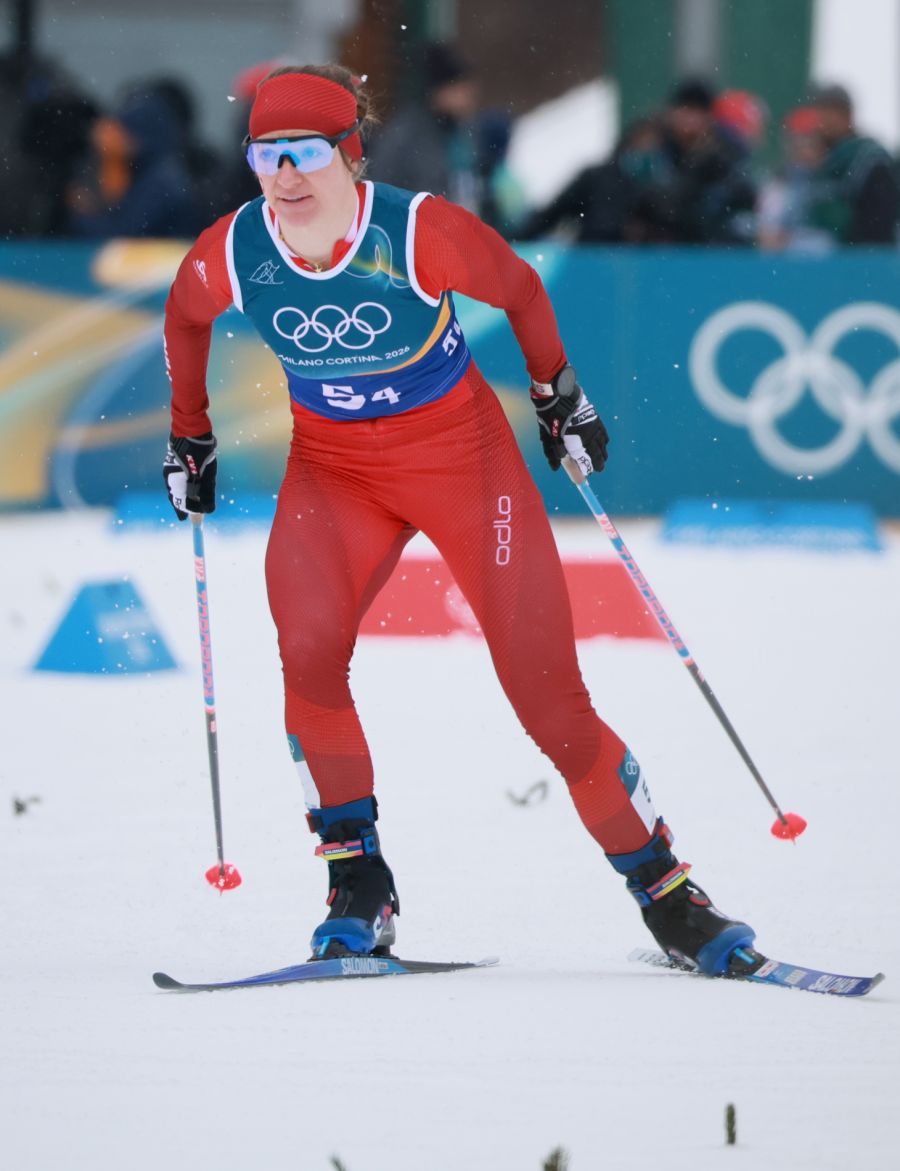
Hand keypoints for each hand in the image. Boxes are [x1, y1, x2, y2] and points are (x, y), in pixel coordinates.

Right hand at [163, 432, 217, 519]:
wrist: (191, 430)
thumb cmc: (200, 455)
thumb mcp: (208, 477)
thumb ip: (207, 495)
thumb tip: (207, 511)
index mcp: (176, 484)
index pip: (182, 504)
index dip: (190, 512)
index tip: (194, 520)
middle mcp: (169, 477)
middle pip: (175, 496)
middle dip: (181, 506)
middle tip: (184, 516)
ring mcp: (169, 468)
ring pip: (174, 487)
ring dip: (181, 495)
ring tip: (185, 502)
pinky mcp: (173, 461)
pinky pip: (175, 478)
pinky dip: (180, 485)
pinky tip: (185, 485)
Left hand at [530, 364, 608, 479]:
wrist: (559, 396)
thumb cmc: (551, 418)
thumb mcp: (548, 438)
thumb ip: (552, 454)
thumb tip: (555, 469)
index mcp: (577, 443)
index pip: (585, 462)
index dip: (585, 470)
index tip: (585, 476)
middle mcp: (589, 436)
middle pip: (598, 455)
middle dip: (597, 464)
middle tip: (597, 469)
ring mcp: (594, 427)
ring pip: (603, 445)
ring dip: (602, 454)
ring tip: (601, 459)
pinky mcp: (596, 419)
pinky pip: (604, 435)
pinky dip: (604, 442)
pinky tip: (603, 444)